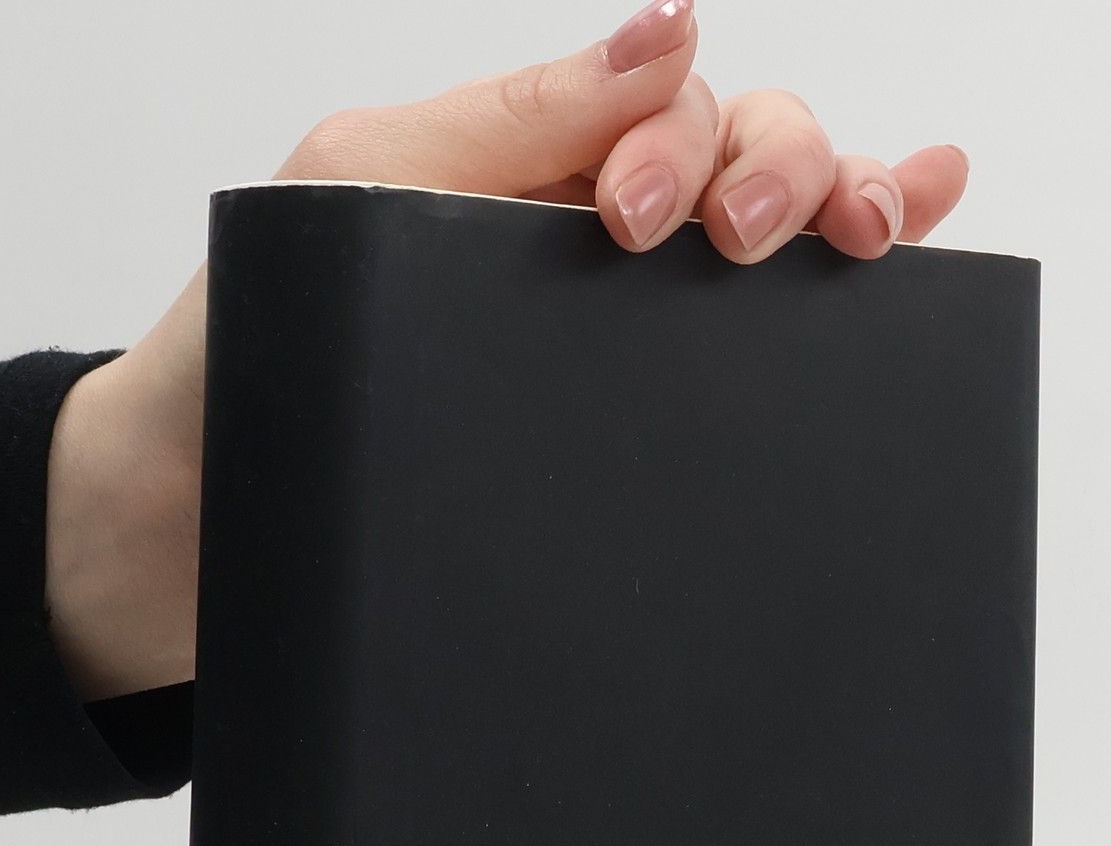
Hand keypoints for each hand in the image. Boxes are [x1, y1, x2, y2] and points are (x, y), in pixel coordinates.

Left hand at [45, 0, 968, 700]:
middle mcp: (594, 253)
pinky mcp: (631, 446)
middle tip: (743, 239)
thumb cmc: (247, 357)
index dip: (689, 141)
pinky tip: (917, 249)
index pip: (672, 109)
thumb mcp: (357, 191)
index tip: (634, 224)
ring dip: (844, 205)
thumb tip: (673, 30)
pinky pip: (754, 369)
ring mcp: (620, 345)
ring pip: (775, 253)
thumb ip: (509, 121)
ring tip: (870, 232)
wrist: (193, 531)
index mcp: (531, 175)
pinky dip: (854, 305)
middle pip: (747, 160)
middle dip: (780, 169)